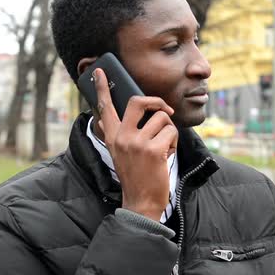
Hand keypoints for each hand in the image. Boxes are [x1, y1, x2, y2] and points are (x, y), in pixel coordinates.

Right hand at [93, 68, 177, 221]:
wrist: (141, 202)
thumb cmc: (136, 176)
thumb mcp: (122, 153)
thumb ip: (121, 134)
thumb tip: (116, 118)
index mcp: (112, 137)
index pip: (104, 108)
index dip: (102, 88)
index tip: (99, 71)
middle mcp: (122, 137)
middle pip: (138, 101)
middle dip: (156, 102)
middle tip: (165, 110)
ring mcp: (137, 143)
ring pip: (161, 118)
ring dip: (169, 130)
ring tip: (164, 146)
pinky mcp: (153, 150)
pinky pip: (171, 132)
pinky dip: (174, 142)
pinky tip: (167, 155)